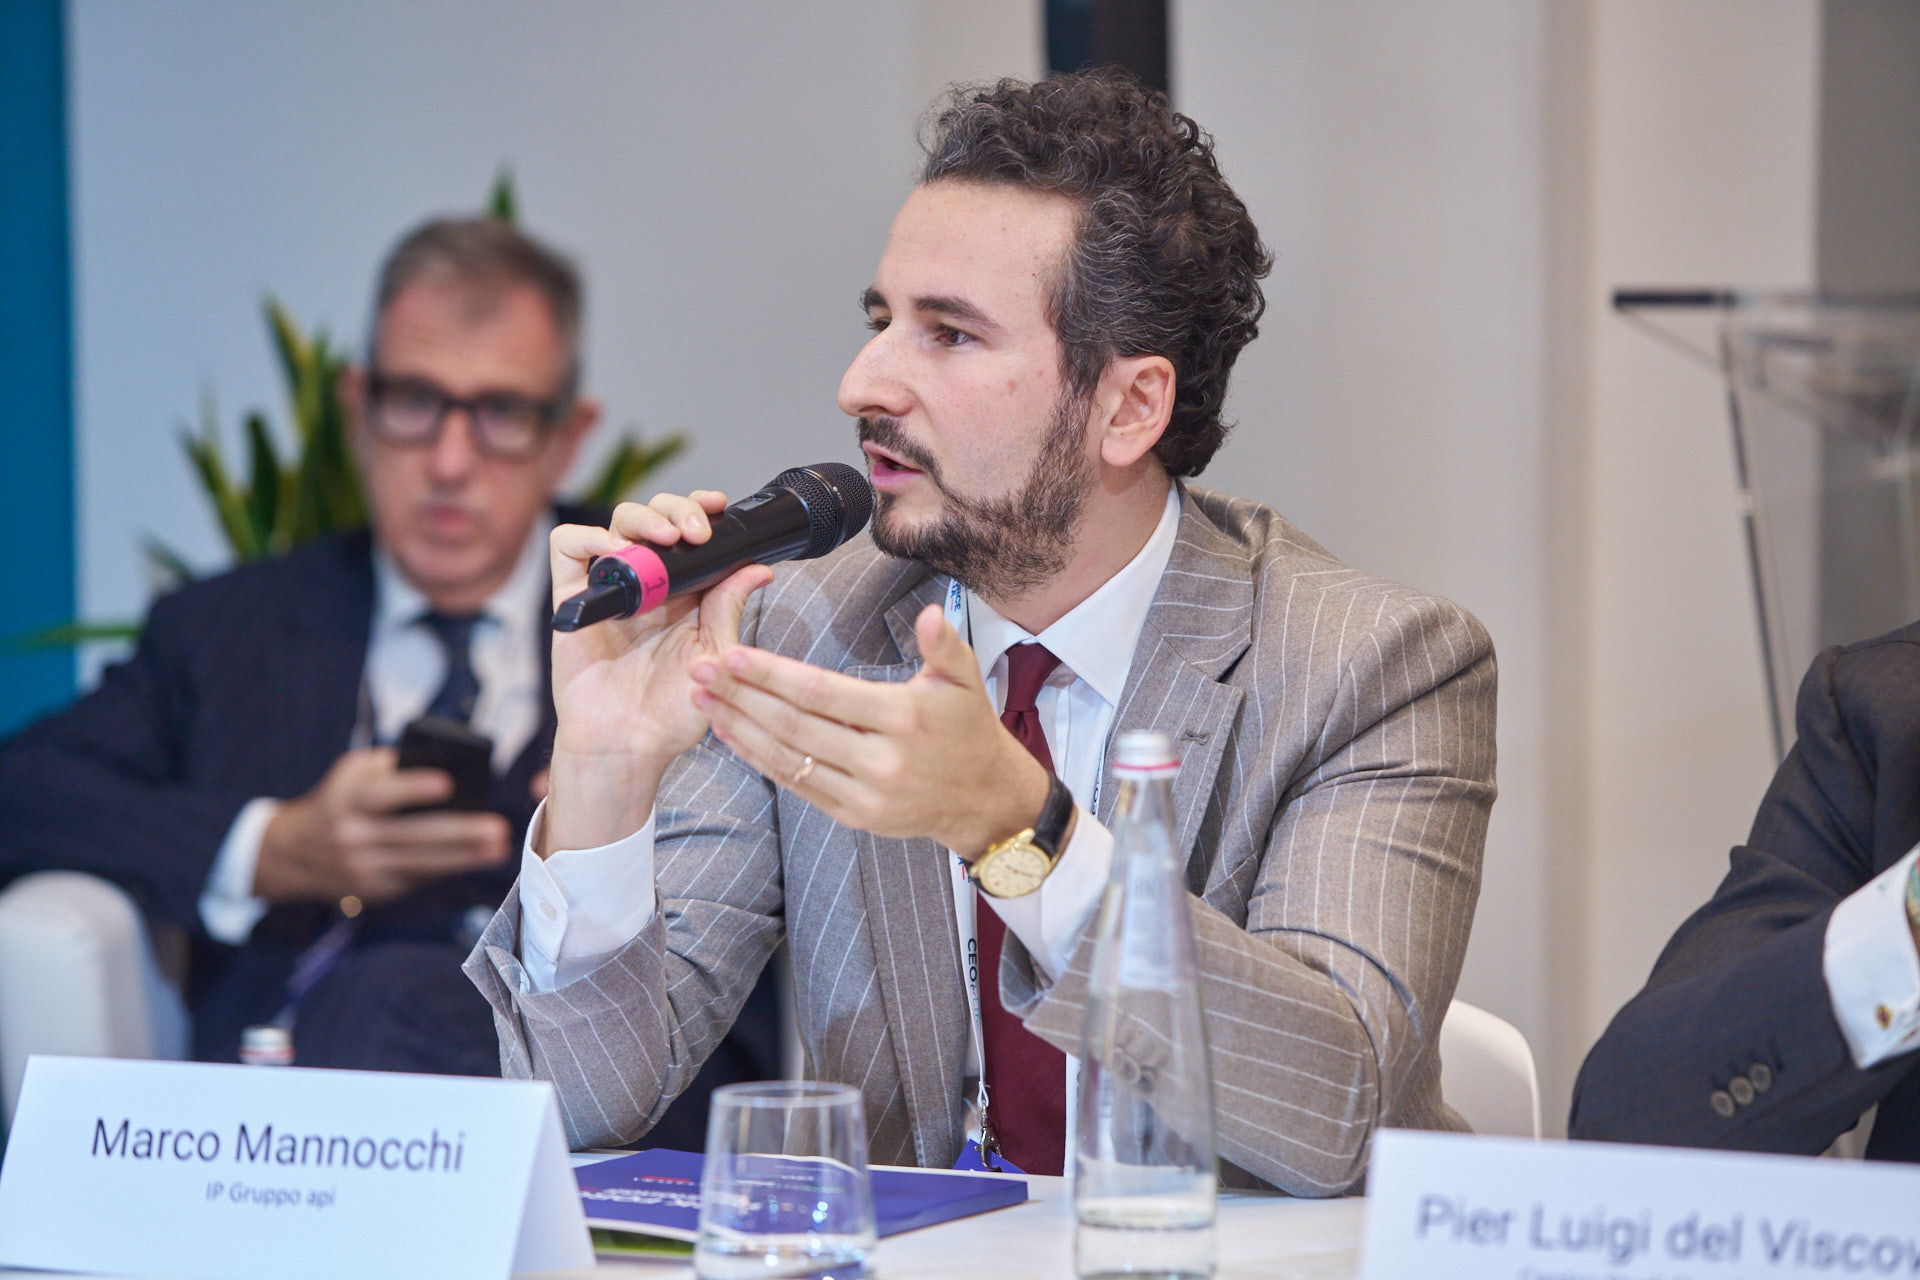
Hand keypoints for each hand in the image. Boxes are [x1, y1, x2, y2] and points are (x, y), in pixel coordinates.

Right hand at [253, 748, 509, 904]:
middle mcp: (353, 836)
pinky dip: (447, 868)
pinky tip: (476, 860)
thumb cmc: (338, 800)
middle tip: (498, 828)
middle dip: (459, 834)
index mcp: (347, 800)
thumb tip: (440, 763)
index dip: (413, 789)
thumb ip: (390, 766)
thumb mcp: (351, 772)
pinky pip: (417, 879)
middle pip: (413, 836)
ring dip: (465, 857)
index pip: (382, 794)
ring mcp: (364, 868)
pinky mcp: (374, 891)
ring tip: (499, 848)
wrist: (291, 854)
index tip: (447, 784)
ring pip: (421, 863)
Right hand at [544, 492, 773, 852]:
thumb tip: (760, 567)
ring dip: (642, 517)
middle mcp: (647, 583)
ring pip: (616, 522)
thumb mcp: (715, 656)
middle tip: (696, 531)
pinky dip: (588, 537)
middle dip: (678, 508)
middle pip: (655, 517)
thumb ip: (729, 608)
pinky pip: (567, 548)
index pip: (690, 530)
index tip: (720, 506)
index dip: (702, 508)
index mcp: (685, 591)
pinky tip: (615, 552)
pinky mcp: (573, 599)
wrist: (627, 745)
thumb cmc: (672, 712)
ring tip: (665, 538)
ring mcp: (609, 588)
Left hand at [689, 603, 1050, 856]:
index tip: (734, 655)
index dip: (774, 676)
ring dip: (739, 728)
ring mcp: (864, 794)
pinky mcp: (852, 816)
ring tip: (703, 699)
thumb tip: (929, 612)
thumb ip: (944, 644)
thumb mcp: (966, 681)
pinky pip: (796, 785)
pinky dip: (759, 760)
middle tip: (700, 670)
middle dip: (742, 697)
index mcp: (903, 718)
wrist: (985, 800)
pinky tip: (732, 734)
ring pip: (788, 759)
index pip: (823, 694)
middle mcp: (880, 761)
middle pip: (795, 726)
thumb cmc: (969, 731)